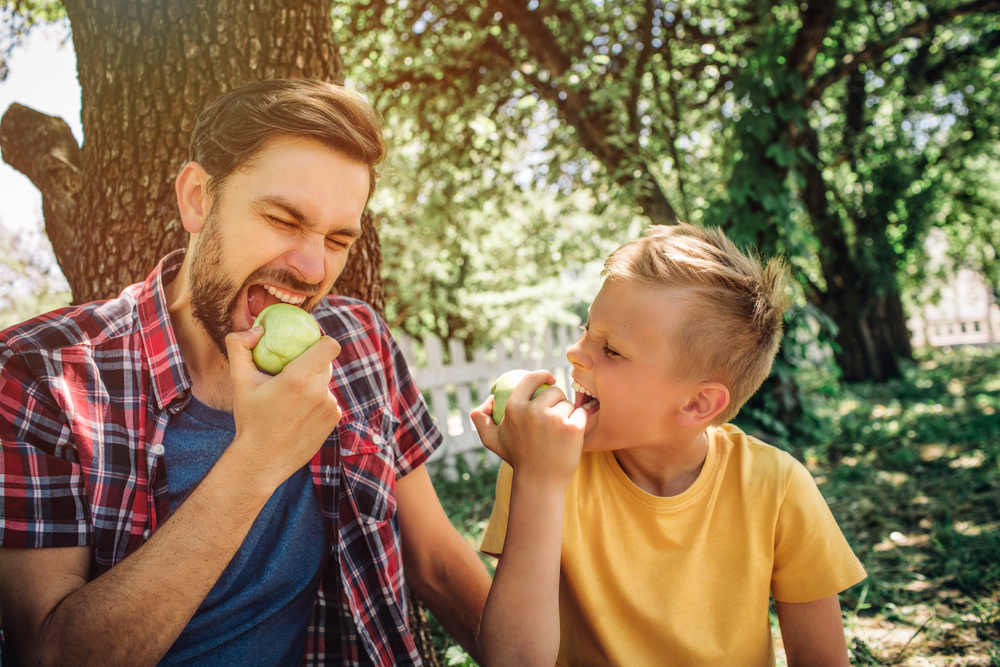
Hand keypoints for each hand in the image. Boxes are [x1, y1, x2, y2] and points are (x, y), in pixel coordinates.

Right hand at [224, 327, 342, 491]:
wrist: (262, 460)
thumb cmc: (249, 418)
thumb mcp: (239, 381)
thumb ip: (240, 346)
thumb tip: (258, 329)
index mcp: (299, 378)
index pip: (330, 345)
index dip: (322, 340)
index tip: (308, 343)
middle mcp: (319, 391)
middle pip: (325, 363)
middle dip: (312, 362)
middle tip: (292, 370)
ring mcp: (330, 406)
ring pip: (325, 382)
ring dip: (313, 384)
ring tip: (292, 397)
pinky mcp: (334, 420)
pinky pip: (329, 400)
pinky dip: (317, 401)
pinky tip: (299, 413)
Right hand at [470, 370, 585, 486]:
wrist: (539, 482)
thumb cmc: (517, 458)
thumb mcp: (492, 440)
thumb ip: (481, 420)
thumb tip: (485, 402)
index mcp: (514, 407)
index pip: (532, 379)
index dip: (543, 375)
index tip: (549, 379)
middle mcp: (534, 411)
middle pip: (554, 391)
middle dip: (556, 401)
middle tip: (553, 418)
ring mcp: (555, 419)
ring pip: (568, 404)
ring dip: (567, 413)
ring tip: (558, 433)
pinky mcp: (573, 428)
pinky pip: (580, 414)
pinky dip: (578, 422)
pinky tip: (570, 436)